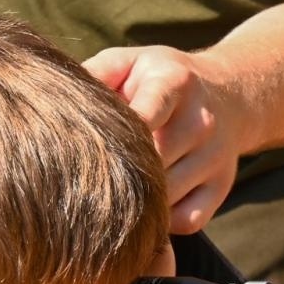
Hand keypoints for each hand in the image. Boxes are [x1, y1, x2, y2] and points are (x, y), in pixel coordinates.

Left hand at [84, 45, 244, 234]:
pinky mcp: (221, 187)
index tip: (86, 153)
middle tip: (90, 180)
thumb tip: (55, 104)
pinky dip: (163, 221)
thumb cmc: (162, 80)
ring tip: (117, 191)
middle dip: (118, 175)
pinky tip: (149, 203)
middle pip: (151, 166)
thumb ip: (95, 76)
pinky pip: (186, 220)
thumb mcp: (130, 63)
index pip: (142, 120)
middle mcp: (200, 120)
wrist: (228, 93)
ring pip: (166, 197)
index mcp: (174, 83)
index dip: (112, 143)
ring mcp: (215, 157)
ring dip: (139, 201)